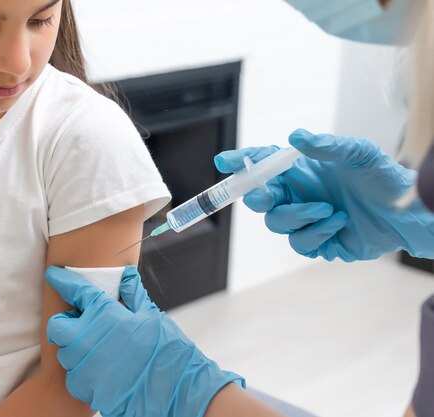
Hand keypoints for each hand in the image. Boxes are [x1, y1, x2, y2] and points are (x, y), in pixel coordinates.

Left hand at [45, 266, 244, 416]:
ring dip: (76, 351)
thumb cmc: (165, 349)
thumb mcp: (151, 316)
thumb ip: (133, 294)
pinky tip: (102, 372)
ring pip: (64, 354)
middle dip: (66, 325)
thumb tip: (126, 275)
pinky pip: (72, 377)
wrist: (175, 390)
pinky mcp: (84, 387)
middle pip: (56, 326)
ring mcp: (83, 364)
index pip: (73, 290)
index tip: (53, 275)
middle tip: (83, 327)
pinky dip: (82, 374)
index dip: (61, 280)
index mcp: (103, 312)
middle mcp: (86, 337)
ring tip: (100, 353)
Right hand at [214, 129, 433, 261]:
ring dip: (299, 216)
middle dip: (257, 196)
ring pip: (276, 222)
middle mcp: (297, 193)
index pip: (262, 164)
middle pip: (259, 197)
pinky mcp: (315, 241)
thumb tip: (296, 136)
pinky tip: (338, 224)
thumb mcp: (359, 154)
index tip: (224, 161)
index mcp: (300, 169)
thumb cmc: (383, 178)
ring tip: (329, 210)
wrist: (406, 214)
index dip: (241, 162)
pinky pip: (299, 243)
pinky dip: (316, 233)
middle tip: (266, 195)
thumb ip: (327, 146)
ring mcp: (304, 219)